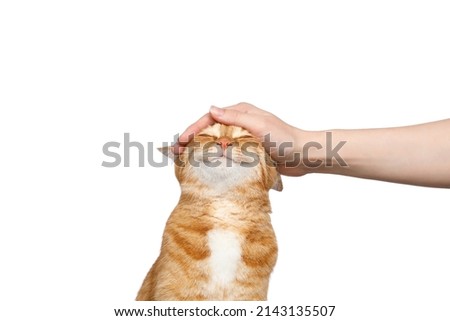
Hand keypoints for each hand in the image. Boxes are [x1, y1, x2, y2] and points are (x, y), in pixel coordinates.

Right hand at [177, 102, 306, 175]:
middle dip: (192, 140)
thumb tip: (211, 109)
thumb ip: (235, 118)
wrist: (304, 156)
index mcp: (241, 113)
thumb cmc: (285, 138)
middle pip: (209, 131)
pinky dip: (214, 160)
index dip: (193, 129)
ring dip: (200, 150)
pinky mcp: (246, 153)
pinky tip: (204, 167)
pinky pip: (226, 155)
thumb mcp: (259, 124)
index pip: (210, 119)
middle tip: (175, 152)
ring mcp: (242, 139)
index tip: (181, 141)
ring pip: (216, 143)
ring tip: (184, 160)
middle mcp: (239, 124)